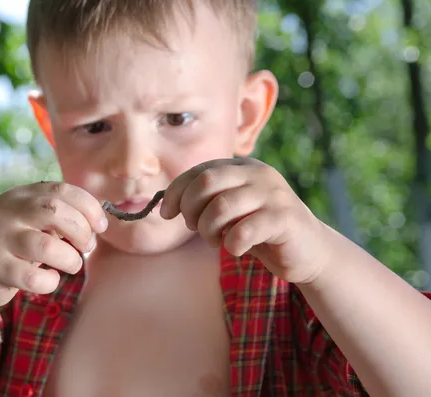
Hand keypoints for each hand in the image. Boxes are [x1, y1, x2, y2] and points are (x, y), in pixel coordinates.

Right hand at [0, 182, 107, 306]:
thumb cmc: (16, 244)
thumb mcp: (34, 222)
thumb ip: (61, 215)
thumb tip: (98, 223)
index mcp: (20, 195)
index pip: (62, 189)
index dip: (89, 207)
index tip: (101, 226)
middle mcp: (6, 212)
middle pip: (55, 211)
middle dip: (81, 230)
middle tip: (86, 246)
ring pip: (47, 247)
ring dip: (71, 259)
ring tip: (72, 264)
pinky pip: (34, 278)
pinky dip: (51, 281)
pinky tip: (49, 280)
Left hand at [160, 158, 330, 283]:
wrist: (308, 250)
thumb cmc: (260, 230)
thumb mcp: (230, 211)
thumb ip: (205, 201)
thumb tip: (166, 203)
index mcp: (241, 167)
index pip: (199, 171)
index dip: (176, 192)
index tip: (166, 213)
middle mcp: (257, 173)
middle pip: (207, 182)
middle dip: (190, 209)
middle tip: (194, 228)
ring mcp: (273, 193)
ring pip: (222, 206)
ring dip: (209, 230)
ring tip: (216, 240)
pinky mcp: (284, 218)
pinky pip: (244, 230)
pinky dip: (231, 243)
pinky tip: (236, 248)